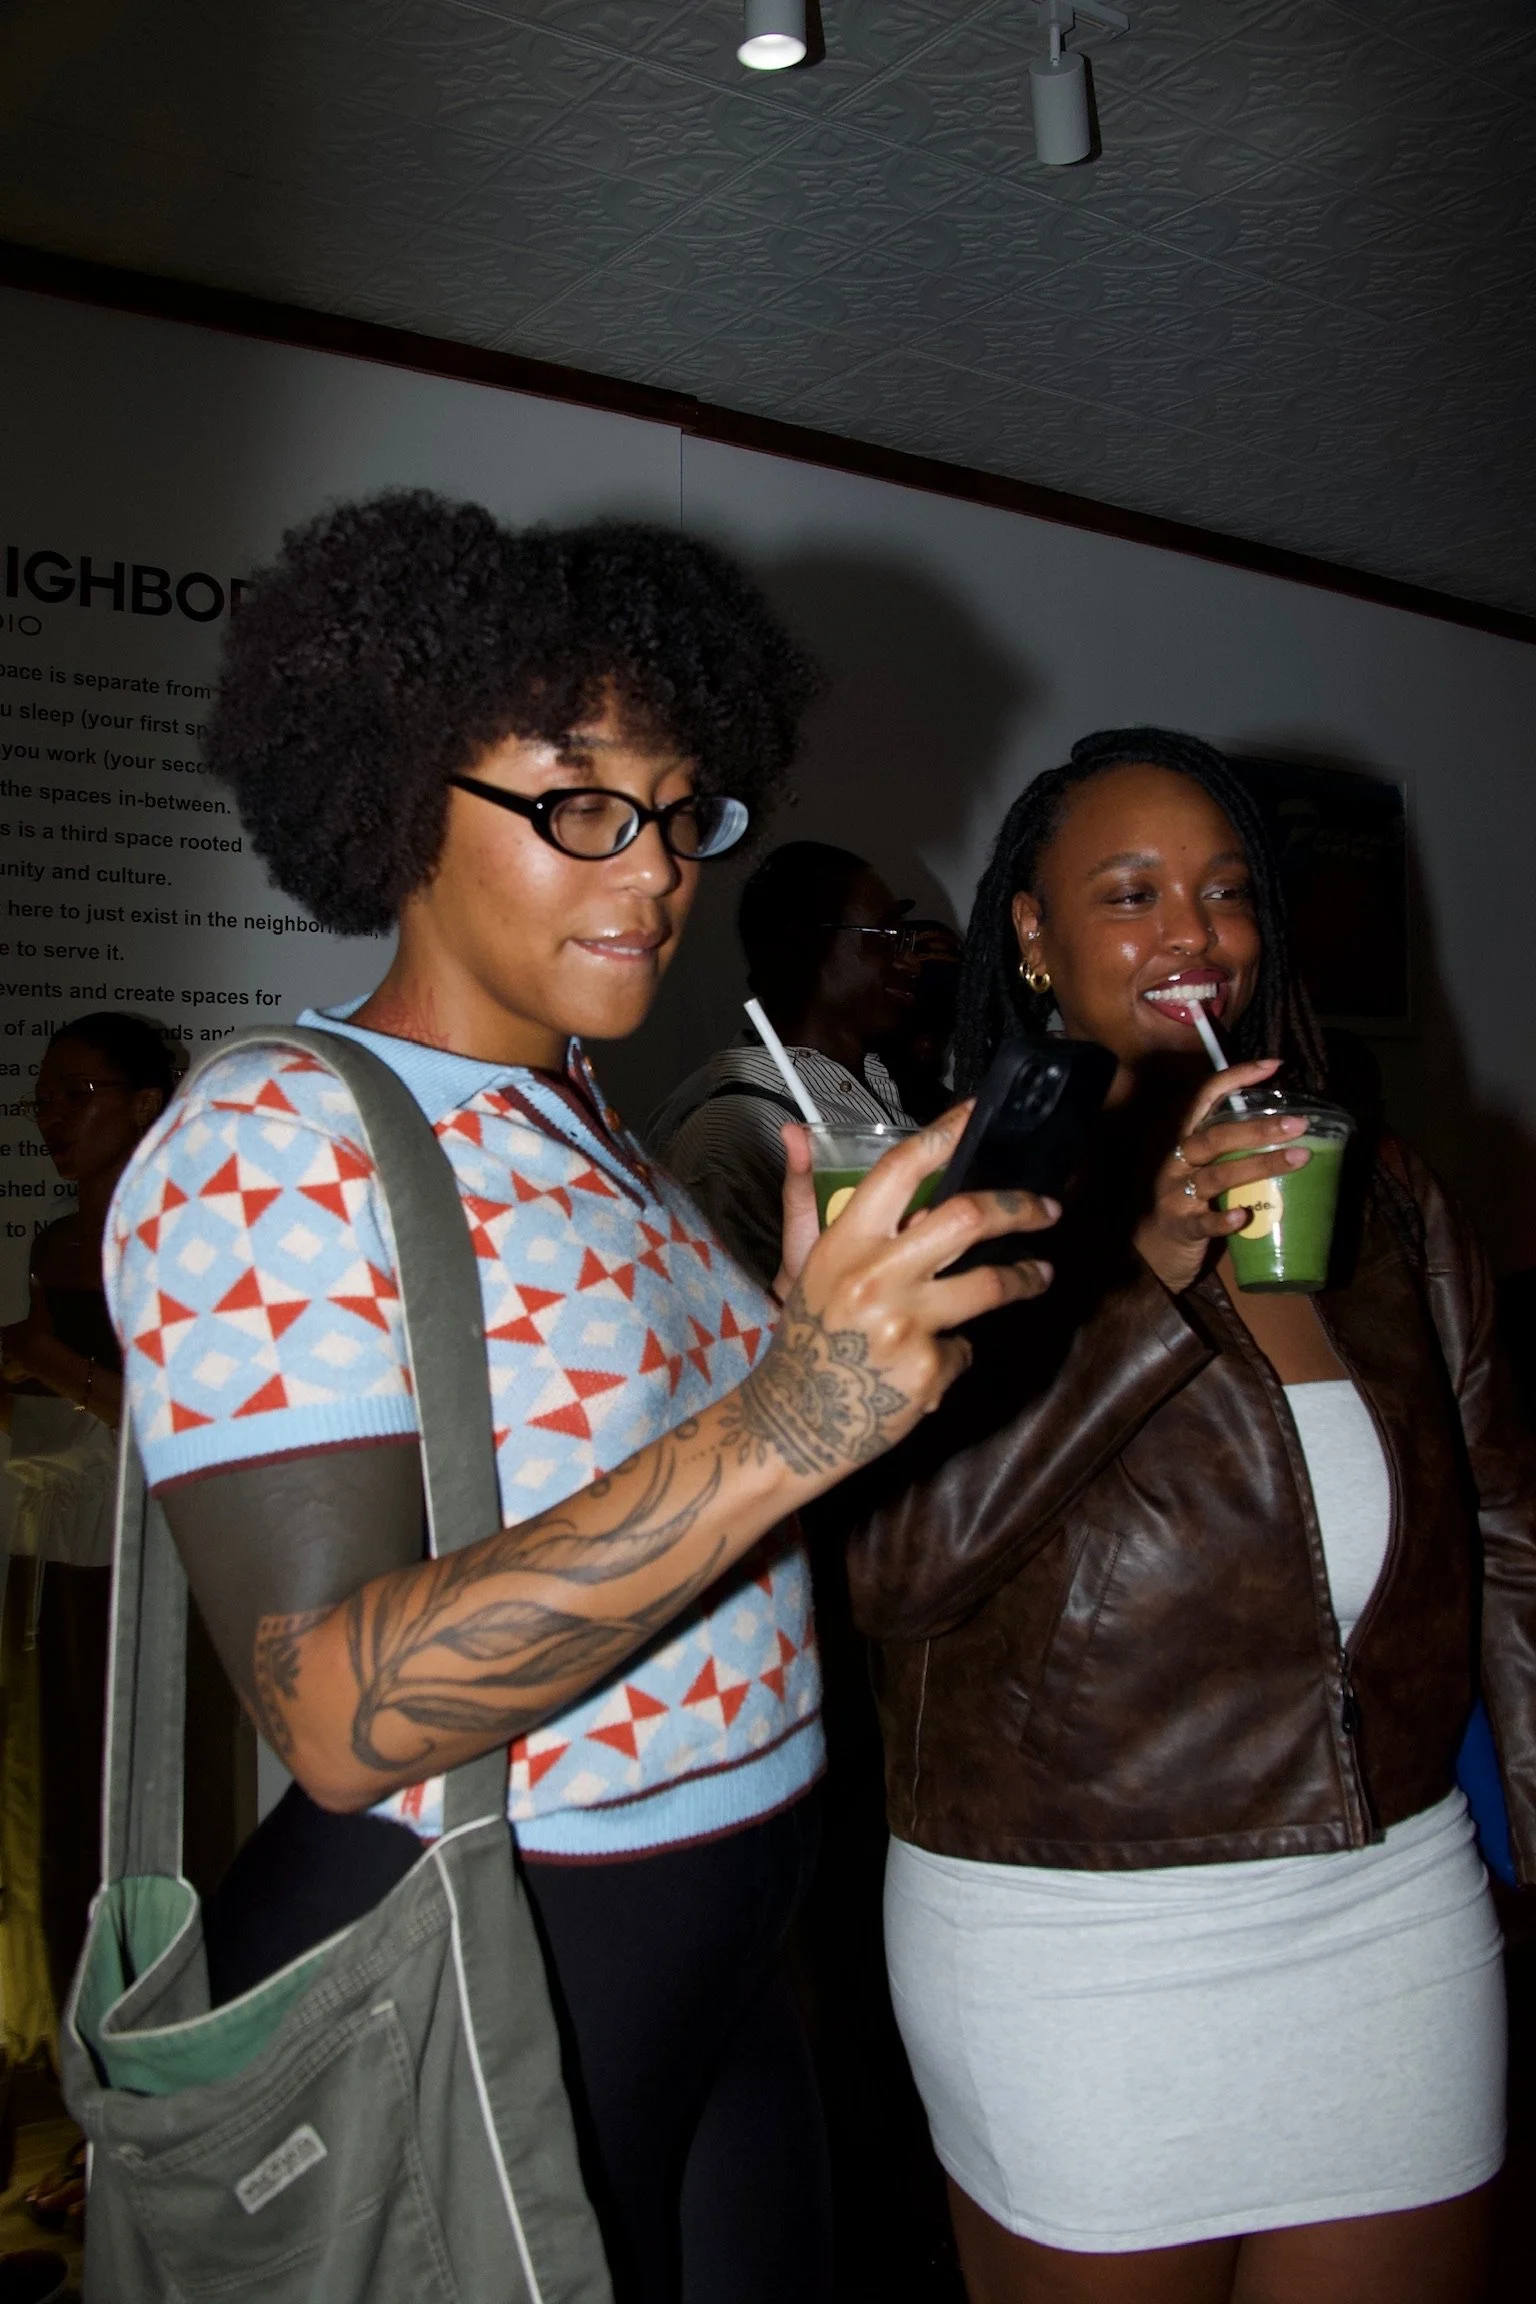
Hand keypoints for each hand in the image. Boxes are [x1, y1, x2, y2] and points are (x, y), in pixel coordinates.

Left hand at [0, 1277, 53, 1381]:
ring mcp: (10, 1364)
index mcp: (6, 1333)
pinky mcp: (17, 1376)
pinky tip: (24, 1376)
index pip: (1, 1333)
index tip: (5, 1333)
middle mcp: (5, 1349)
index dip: (3, 1333)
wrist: (42, 1358)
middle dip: (5, 1347)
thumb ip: (36, 1296)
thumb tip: (33, 1275)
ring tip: (17, 1362)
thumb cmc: (38, 1333)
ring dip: (9, 1362)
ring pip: (5, 1363)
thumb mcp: (39, 1312)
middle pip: (2, 1348)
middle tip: (13, 1346)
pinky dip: (18, 1376)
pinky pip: (14, 1376)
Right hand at [737, 1104, 1057, 1479]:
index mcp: (844, 1242)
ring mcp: (904, 1324)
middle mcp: (875, 1276)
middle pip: (967, 1217)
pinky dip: (958, 1348)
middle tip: (1047, 1208)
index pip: (902, 1169)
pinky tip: (936, 1356)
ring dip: (1025, 1277)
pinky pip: (967, 1346)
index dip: (946, 1133)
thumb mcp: (801, 1263)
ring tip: (1037, 1275)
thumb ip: (805, 1198)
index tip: (979, 1114)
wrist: (793, 1422)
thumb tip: (794, 1132)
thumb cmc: (806, 1335)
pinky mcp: (928, 1370)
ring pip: (991, 1283)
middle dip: (1020, 1207)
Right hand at [1134, 1059, 1309, 1293]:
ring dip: (1259, 1165)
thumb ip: (1229, 1148)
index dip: (1236, 1077)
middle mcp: (1176, 1161)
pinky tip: (1242, 1217)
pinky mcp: (1180, 1227)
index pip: (1205, 1097)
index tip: (1274, 1064)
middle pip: (1214, 1137)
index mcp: (1184, 1140)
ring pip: (1216, 1176)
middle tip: (1299, 1124)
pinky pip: (1202, 1222)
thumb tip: (1282, 1126)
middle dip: (1258, 1128)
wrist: (1152, 1252)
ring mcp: (1175, 1195)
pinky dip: (1223, 1219)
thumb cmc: (1188, 1203)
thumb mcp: (1202, 1167)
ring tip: (1299, 1159)